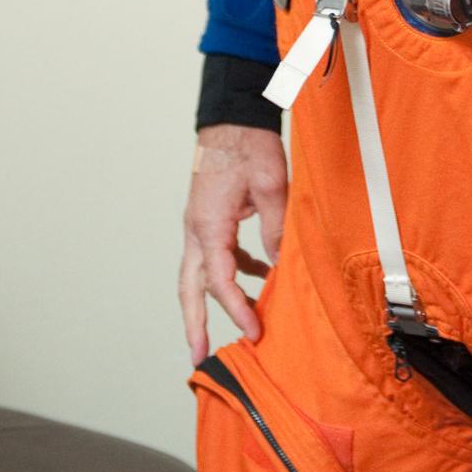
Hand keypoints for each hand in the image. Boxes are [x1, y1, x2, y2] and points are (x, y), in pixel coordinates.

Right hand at [179, 124, 287, 365]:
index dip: (237, 309)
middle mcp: (197, 228)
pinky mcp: (210, 215)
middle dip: (194, 324)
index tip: (254, 331)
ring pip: (200, 273)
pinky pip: (217, 253)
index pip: (220, 281)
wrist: (233, 114)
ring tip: (243, 321)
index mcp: (208, 226)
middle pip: (189, 288)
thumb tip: (282, 265)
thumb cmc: (248, 145)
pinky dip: (234, 269)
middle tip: (199, 357)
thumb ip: (275, 229)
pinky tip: (261, 274)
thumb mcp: (271, 186)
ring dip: (216, 299)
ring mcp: (200, 222)